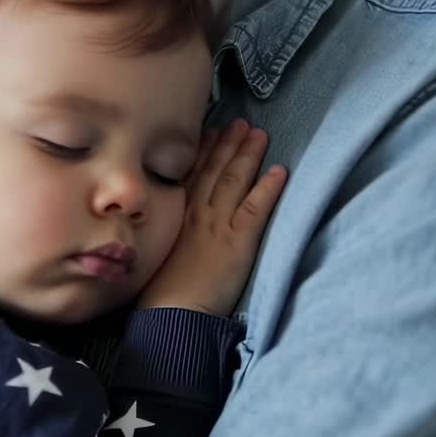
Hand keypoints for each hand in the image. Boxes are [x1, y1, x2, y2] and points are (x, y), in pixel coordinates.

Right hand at [138, 119, 285, 315]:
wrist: (170, 313)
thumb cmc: (160, 292)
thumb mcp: (155, 253)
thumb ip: (165, 233)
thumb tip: (167, 226)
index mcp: (175, 217)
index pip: (191, 175)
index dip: (203, 151)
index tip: (210, 131)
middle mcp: (196, 214)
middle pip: (214, 170)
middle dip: (227, 144)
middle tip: (239, 122)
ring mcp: (217, 225)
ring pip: (233, 181)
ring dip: (247, 155)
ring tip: (258, 134)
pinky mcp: (238, 242)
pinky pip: (255, 208)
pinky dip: (268, 188)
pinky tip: (279, 171)